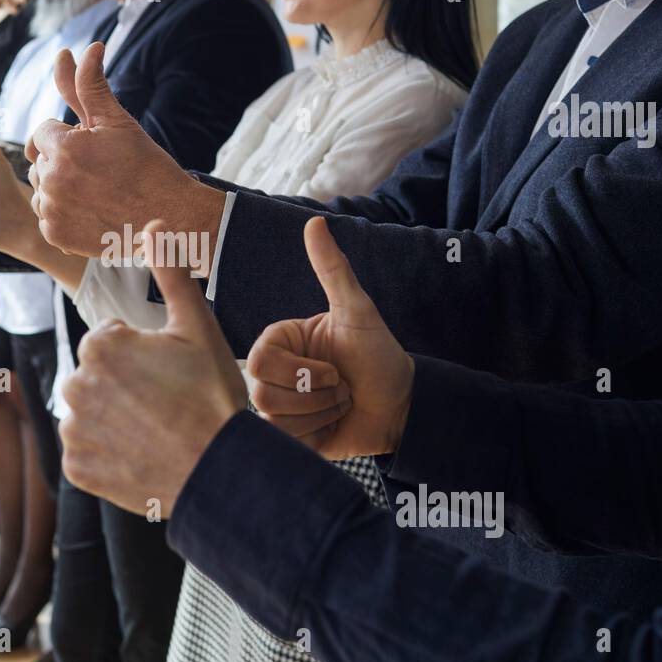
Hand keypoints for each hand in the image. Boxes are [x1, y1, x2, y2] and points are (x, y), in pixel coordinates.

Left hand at [26, 42, 222, 257]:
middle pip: (39, 161)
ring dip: (58, 188)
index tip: (95, 151)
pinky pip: (45, 218)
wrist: (168, 217)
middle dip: (61, 162)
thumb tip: (87, 47)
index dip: (69, 138)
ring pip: (40, 189)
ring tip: (93, 193)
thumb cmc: (146, 165)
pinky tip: (89, 212)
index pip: (42, 132)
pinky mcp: (56, 236)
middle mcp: (52, 179)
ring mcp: (53, 211)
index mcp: (63, 147)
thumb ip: (90, 85)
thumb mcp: (117, 121)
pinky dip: (62, 216)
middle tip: (98, 173)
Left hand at [61, 221, 248, 518]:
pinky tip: (140, 454)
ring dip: (111, 419)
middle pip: (95, 376)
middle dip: (121, 385)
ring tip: (153, 429)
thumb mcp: (197, 326)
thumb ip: (170, 272)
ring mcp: (74, 430)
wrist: (218, 468)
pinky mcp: (77, 468)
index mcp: (101, 346)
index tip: (169, 375)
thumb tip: (154, 224)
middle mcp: (76, 385)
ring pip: (88, 414)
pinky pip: (85, 454)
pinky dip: (106, 455)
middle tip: (164, 403)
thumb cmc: (212, 394)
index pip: (109, 341)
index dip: (142, 355)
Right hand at [247, 217, 414, 459]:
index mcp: (280, 342)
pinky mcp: (289, 435)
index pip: (260, 360)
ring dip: (320, 412)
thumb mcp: (357, 311)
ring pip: (274, 417)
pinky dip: (317, 433)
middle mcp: (274, 373)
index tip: (332, 367)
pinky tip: (333, 423)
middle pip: (263, 392)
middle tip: (340, 386)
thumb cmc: (380, 356)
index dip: (300, 371)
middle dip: (314, 394)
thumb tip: (314, 222)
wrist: (402, 406)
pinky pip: (285, 439)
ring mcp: (279, 405)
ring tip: (340, 402)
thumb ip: (333, 269)